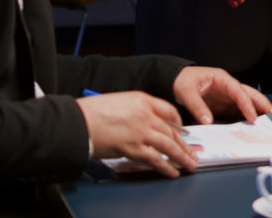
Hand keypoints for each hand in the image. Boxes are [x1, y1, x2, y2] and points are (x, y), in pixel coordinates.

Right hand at [76, 91, 196, 177]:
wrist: (79, 121)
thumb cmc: (93, 112)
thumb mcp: (120, 102)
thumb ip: (136, 110)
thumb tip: (146, 124)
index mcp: (142, 99)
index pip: (169, 111)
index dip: (178, 123)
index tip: (182, 131)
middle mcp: (145, 114)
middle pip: (171, 130)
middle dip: (184, 144)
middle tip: (192, 153)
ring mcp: (141, 132)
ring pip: (168, 145)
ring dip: (181, 157)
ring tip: (189, 164)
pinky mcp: (133, 148)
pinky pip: (155, 159)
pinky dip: (166, 167)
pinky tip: (173, 172)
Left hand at [173, 66, 271, 124]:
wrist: (175, 80)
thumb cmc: (182, 80)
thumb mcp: (186, 92)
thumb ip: (197, 106)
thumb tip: (208, 121)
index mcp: (222, 79)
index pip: (238, 91)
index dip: (247, 104)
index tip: (252, 117)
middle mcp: (228, 87)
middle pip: (250, 95)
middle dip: (264, 105)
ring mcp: (228, 96)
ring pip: (248, 103)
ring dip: (260, 111)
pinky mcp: (224, 105)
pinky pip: (239, 111)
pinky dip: (248, 118)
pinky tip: (255, 126)